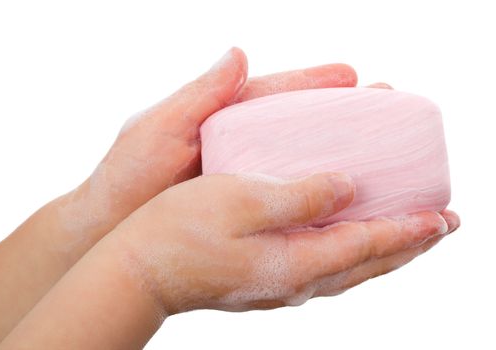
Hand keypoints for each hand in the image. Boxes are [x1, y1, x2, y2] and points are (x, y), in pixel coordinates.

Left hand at [57, 47, 358, 237]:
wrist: (110, 231)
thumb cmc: (128, 177)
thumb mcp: (159, 128)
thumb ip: (198, 94)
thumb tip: (239, 53)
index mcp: (219, 118)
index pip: (275, 95)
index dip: (313, 84)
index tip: (352, 76)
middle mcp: (237, 145)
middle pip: (298, 127)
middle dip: (341, 117)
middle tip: (386, 108)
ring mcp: (240, 179)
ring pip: (298, 164)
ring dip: (338, 158)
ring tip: (382, 154)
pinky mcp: (240, 210)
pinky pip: (284, 199)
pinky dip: (313, 197)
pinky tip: (344, 201)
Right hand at [112, 172, 458, 313]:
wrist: (138, 271)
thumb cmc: (180, 231)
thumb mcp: (242, 200)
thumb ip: (300, 196)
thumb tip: (347, 187)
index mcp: (295, 261)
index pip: (368, 245)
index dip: (408, 230)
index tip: (442, 218)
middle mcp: (295, 281)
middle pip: (366, 264)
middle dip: (407, 246)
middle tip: (440, 227)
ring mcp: (278, 285)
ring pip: (348, 271)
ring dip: (382, 252)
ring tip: (405, 234)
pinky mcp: (262, 280)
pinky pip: (324, 268)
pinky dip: (350, 255)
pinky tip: (346, 241)